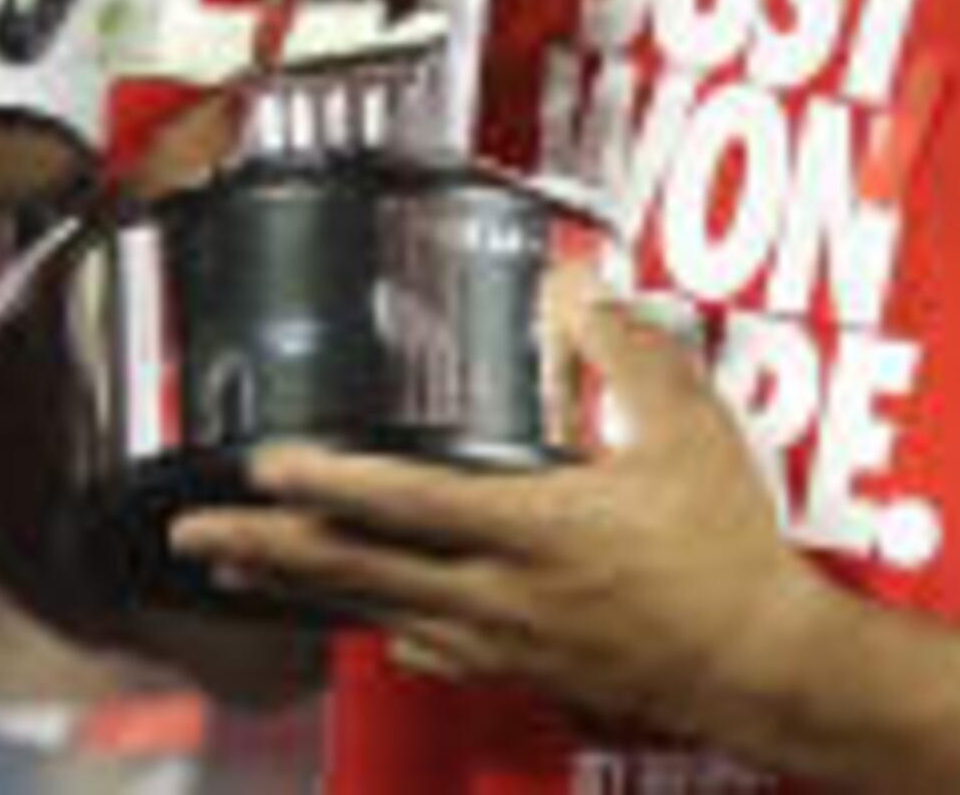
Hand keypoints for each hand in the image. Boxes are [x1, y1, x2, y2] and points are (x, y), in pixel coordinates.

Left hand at [166, 291, 834, 740]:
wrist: (765, 667)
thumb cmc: (729, 555)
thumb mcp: (691, 432)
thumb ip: (632, 351)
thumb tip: (581, 287)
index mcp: (532, 528)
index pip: (404, 502)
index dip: (327, 483)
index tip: (261, 468)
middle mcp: (499, 594)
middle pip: (358, 571)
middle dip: (266, 553)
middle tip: (193, 539)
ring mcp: (505, 642)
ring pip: (381, 614)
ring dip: (306, 591)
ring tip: (241, 576)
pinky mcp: (524, 672)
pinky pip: (433, 652)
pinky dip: (386, 630)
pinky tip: (367, 624)